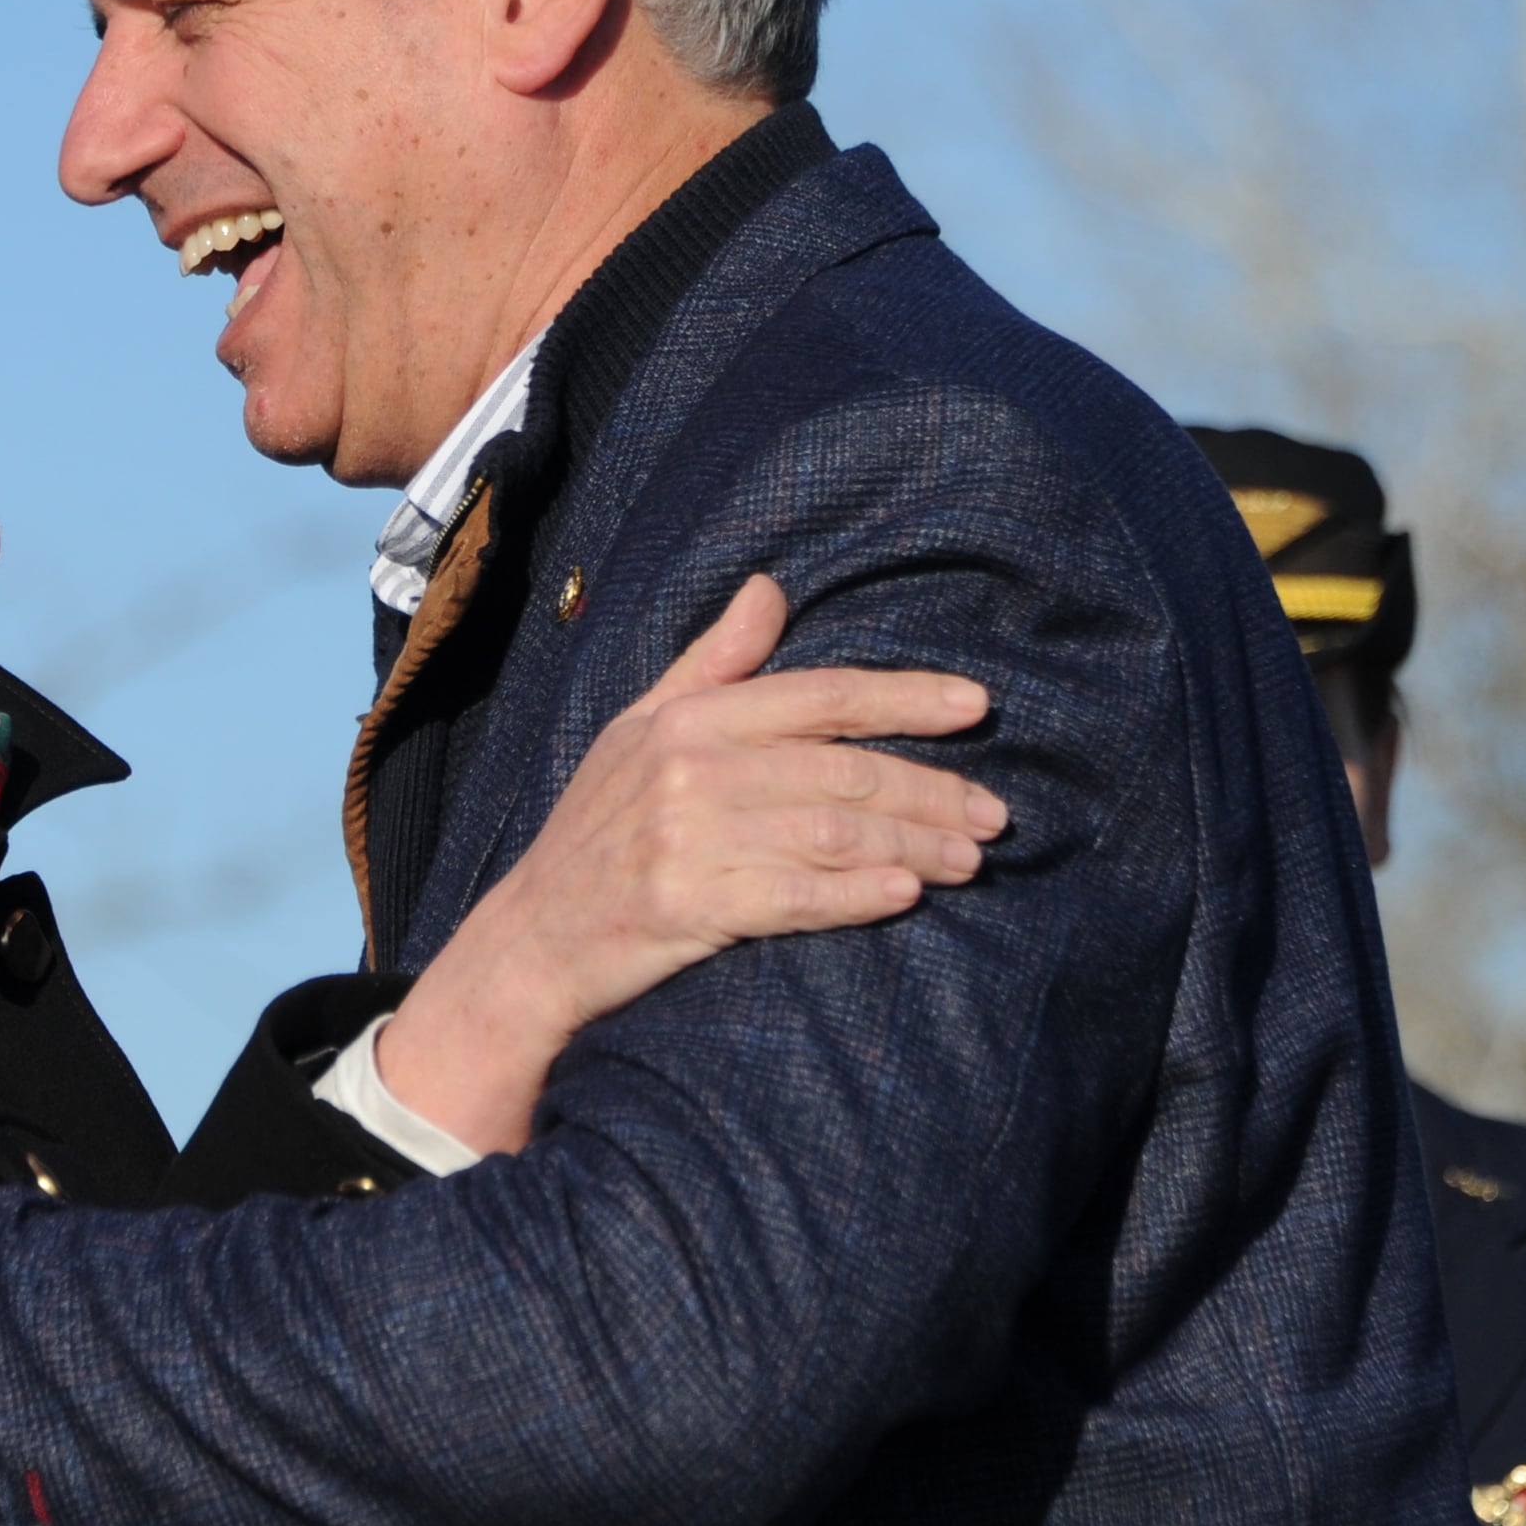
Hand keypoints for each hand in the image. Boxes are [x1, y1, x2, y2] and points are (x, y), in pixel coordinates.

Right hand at [379, 574, 1000, 1153]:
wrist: (532, 938)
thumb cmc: (598, 831)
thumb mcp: (639, 729)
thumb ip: (714, 662)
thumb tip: (770, 588)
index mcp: (689, 717)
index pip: (819, 695)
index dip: (904, 698)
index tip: (977, 706)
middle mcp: (689, 768)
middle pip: (840, 771)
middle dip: (929, 791)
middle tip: (993, 815)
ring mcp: (686, 839)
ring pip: (829, 834)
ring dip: (911, 846)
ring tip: (969, 860)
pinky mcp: (685, 906)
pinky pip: (791, 899)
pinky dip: (853, 896)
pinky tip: (903, 895)